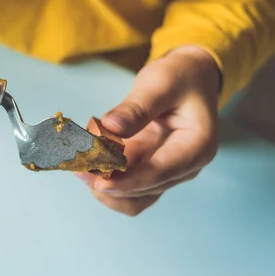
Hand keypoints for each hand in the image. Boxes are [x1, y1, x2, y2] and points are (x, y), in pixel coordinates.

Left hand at [76, 46, 220, 215]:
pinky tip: (88, 160)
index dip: (127, 182)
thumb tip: (111, 126)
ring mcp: (166, 172)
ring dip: (104, 187)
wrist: (188, 78)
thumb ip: (138, 107)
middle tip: (77, 164)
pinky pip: (125, 186)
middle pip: (143, 191)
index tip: (98, 182)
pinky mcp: (149, 170)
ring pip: (132, 198)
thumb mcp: (161, 83)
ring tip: (79, 164)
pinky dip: (104, 178)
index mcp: (196, 148)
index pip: (160, 173)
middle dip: (108, 182)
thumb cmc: (180, 77)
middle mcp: (184, 168)